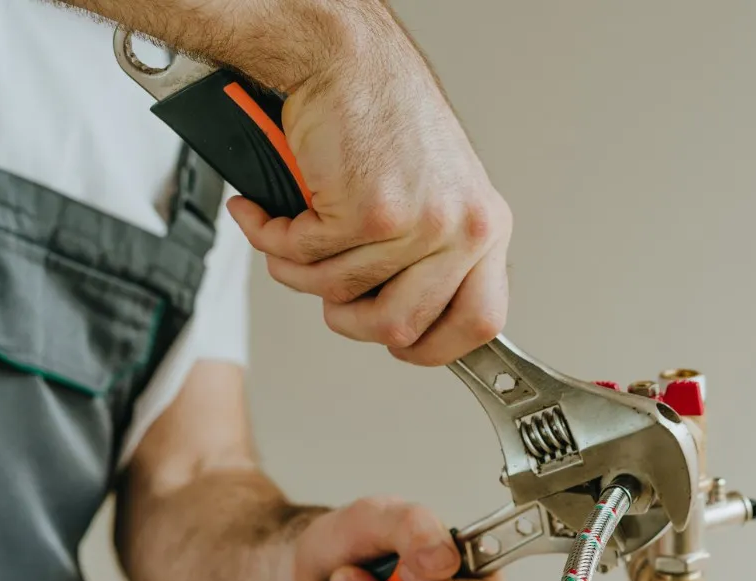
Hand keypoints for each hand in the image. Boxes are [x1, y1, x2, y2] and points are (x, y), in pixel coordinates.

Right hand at [226, 22, 512, 366]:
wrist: (344, 58)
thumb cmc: (379, 119)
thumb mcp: (434, 195)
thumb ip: (431, 258)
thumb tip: (407, 323)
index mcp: (485, 228)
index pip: (480, 323)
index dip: (434, 347)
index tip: (401, 345)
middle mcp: (461, 227)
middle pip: (400, 327)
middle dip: (348, 319)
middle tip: (327, 289)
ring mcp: (417, 223)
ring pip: (340, 295)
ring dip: (299, 270)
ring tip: (291, 231)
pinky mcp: (368, 213)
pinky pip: (304, 261)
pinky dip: (272, 238)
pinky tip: (270, 211)